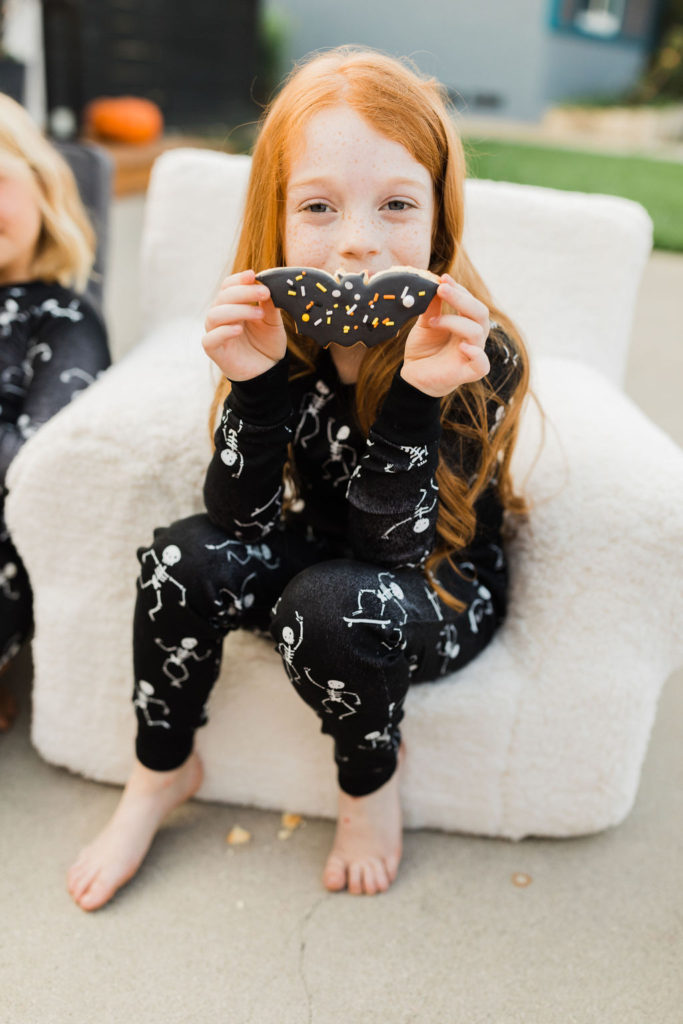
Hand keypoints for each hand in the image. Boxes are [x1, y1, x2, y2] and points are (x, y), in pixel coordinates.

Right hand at [202, 269, 286, 380]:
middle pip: (223, 297)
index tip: (253, 275)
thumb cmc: (267, 344)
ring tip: (258, 314)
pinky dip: (223, 332)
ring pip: (215, 314)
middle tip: (264, 293)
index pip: (228, 286)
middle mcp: (221, 316)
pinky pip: (210, 338)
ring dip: (237, 310)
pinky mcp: (214, 350)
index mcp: (233, 306)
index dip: (238, 279)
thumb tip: (267, 285)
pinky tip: (239, 330)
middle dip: (243, 292)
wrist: (268, 371)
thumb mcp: (273, 322)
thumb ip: (269, 305)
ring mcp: (216, 332)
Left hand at [401, 274, 490, 396]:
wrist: (413, 377)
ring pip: (477, 333)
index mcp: (466, 323)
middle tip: (441, 289)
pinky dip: (476, 354)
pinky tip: (462, 346)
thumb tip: (433, 283)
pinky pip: (482, 365)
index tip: (442, 278)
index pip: (470, 302)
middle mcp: (473, 337)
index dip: (458, 289)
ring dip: (455, 322)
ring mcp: (472, 354)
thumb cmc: (423, 349)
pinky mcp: (467, 373)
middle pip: (479, 313)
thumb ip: (432, 306)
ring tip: (433, 321)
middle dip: (461, 299)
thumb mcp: (425, 323)